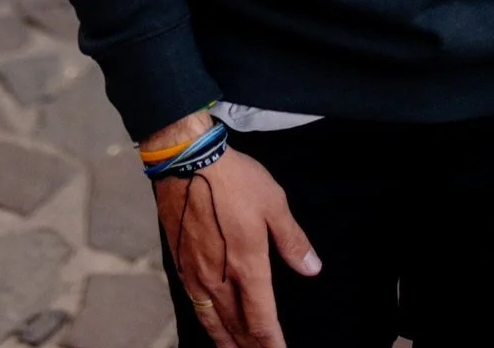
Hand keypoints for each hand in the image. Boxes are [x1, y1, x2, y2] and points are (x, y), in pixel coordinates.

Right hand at [143, 114, 319, 346]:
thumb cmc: (234, 180)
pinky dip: (206, 324)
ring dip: (227, 342)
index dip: (271, 342)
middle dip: (251, 346)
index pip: (261, 319)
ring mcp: (197, 275)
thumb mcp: (274, 204)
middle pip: (236, 328)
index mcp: (247, 266)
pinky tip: (210, 324)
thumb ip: (292, 241)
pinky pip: (195, 307)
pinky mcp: (182, 266)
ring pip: (213, 322)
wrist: (186, 164)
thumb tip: (312, 268)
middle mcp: (220, 279)